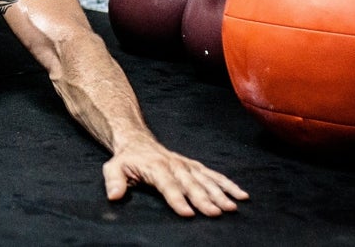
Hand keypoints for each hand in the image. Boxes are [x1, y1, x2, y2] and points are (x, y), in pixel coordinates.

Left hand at [102, 138, 248, 216]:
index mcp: (155, 167)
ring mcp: (186, 165)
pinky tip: (241, 195)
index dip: (177, 199)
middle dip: (204, 199)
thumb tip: (114, 196)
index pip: (167, 185)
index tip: (187, 213)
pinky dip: (228, 184)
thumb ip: (114, 181)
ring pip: (205, 179)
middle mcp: (174, 165)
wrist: (137, 142)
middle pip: (191, 184)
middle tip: (217, 213)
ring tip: (232, 207)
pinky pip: (213, 175)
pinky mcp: (194, 166)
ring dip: (220, 193)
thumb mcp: (113, 167)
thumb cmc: (126, 160)